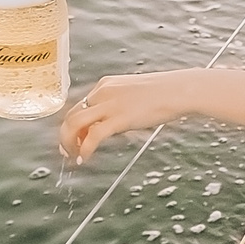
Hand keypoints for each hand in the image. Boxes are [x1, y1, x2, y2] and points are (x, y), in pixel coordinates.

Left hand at [57, 71, 192, 160]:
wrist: (179, 91)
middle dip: (65, 135)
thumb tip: (113, 123)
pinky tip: (85, 158)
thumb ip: (119, 106)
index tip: (73, 138)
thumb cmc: (164, 93)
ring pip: (74, 124)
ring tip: (73, 156)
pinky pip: (93, 136)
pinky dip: (85, 149)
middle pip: (71, 115)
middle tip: (67, 150)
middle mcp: (102, 93)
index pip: (79, 106)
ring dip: (69, 143)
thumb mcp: (134, 95)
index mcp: (105, 85)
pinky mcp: (118, 118)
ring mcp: (109, 105)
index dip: (72, 125)